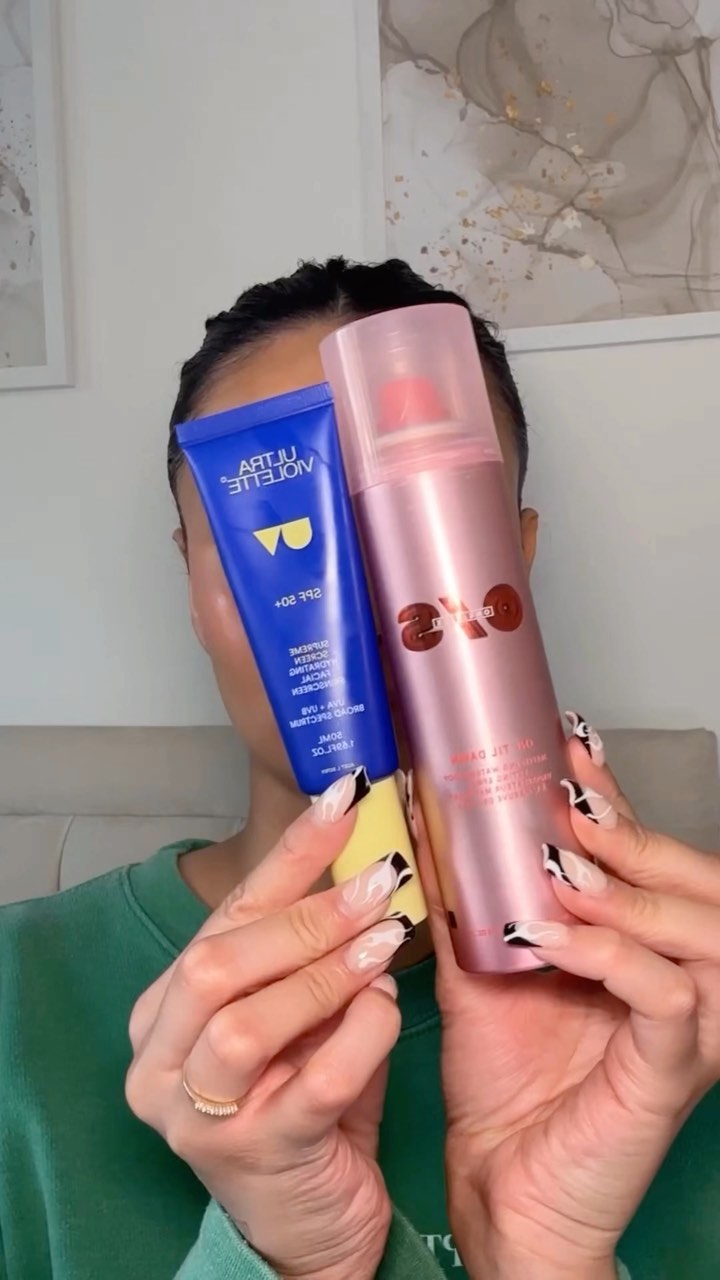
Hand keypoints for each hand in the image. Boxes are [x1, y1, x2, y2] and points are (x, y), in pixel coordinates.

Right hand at [126, 774, 406, 1279]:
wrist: (313, 1230)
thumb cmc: (309, 1106)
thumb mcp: (302, 1019)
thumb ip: (316, 956)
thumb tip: (371, 864)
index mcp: (166, 1012)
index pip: (225, 915)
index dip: (287, 855)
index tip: (342, 796)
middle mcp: (162, 1062)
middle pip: (218, 962)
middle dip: (305, 913)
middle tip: (378, 876)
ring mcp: (197, 1116)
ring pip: (245, 1019)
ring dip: (325, 968)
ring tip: (386, 935)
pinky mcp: (253, 1159)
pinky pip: (311, 1082)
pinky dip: (357, 1031)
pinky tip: (388, 1001)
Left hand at [417, 715, 718, 1279]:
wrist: (504, 1189)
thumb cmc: (503, 1083)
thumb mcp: (485, 971)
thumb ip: (473, 901)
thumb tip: (430, 819)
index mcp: (646, 949)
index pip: (649, 857)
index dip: (615, 799)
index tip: (566, 746)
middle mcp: (684, 980)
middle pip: (696, 881)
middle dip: (630, 832)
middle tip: (565, 799)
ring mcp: (689, 1028)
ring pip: (702, 929)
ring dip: (628, 888)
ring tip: (561, 864)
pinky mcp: (670, 1074)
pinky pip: (669, 996)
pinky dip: (615, 954)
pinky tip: (552, 935)